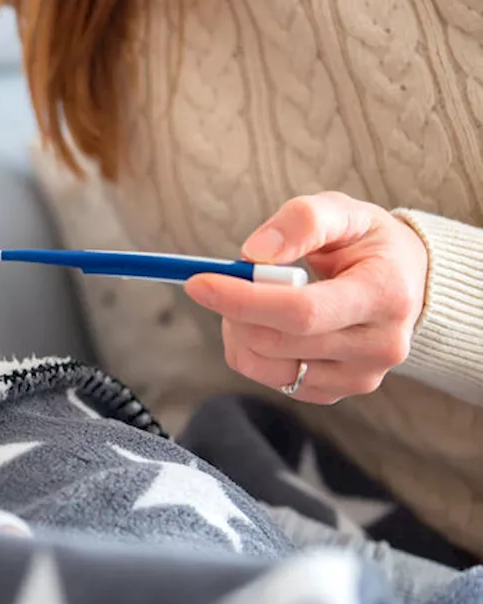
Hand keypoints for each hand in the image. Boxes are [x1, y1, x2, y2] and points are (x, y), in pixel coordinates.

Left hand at [183, 191, 428, 404]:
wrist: (404, 281)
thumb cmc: (367, 242)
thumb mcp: (342, 212)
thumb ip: (302, 220)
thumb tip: (255, 253)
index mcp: (386, 294)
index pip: (302, 311)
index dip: (243, 299)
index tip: (199, 283)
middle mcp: (380, 345)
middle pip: (278, 342)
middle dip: (235, 310)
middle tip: (225, 281)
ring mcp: (361, 376)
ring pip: (268, 367)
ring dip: (239, 331)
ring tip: (251, 300)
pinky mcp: (338, 391)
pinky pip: (273, 380)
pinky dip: (252, 351)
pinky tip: (266, 324)